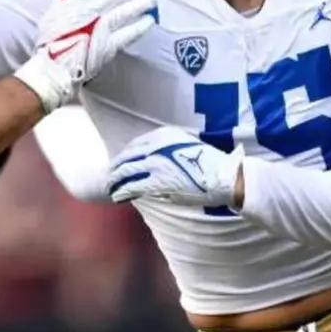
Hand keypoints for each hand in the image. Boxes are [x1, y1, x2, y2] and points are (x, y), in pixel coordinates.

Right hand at [13, 0, 155, 112]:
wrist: (51, 69)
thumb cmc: (50, 44)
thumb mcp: (52, 15)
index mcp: (73, 3)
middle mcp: (86, 12)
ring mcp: (98, 28)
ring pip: (124, 11)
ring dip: (140, 5)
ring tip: (151, 2)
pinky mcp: (107, 46)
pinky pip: (128, 33)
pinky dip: (140, 26)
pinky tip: (148, 21)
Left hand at [107, 127, 243, 207]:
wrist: (221, 176)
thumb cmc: (209, 163)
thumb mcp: (187, 144)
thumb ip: (168, 147)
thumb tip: (153, 158)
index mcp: (163, 135)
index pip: (135, 144)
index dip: (125, 155)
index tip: (120, 162)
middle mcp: (156, 146)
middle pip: (127, 156)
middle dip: (115, 167)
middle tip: (108, 175)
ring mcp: (155, 163)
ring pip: (125, 172)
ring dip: (114, 180)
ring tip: (109, 187)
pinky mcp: (156, 182)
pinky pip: (132, 186)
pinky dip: (122, 191)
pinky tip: (117, 196)